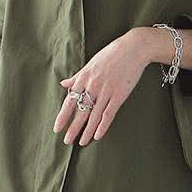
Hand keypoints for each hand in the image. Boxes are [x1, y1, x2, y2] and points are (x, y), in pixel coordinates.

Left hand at [53, 29, 149, 146]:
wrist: (133, 48)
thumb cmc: (112, 54)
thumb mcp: (91, 63)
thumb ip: (77, 76)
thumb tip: (63, 83)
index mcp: (84, 77)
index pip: (70, 101)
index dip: (63, 116)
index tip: (57, 127)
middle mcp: (93, 86)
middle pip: (81, 111)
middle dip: (73, 128)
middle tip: (67, 141)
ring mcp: (106, 91)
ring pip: (94, 116)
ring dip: (87, 131)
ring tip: (82, 142)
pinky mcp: (119, 95)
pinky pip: (109, 114)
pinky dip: (102, 126)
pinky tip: (97, 136)